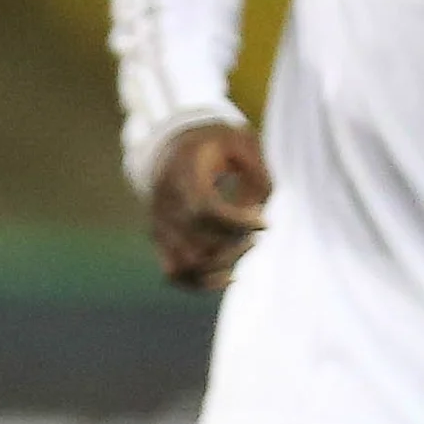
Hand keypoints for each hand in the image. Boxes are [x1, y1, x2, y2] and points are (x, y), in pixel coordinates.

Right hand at [149, 123, 272, 291]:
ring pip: (183, 266)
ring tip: (244, 247)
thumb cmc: (217, 142)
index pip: (204, 210)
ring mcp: (158, 221)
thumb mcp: (243, 144)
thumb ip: (258, 177)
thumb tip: (257, 222)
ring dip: (221, 267)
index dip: (238, 223)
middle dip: (235, 246)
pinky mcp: (161, 237)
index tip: (266, 223)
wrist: (174, 140)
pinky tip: (232, 275)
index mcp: (181, 172)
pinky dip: (201, 283)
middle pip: (197, 244)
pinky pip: (174, 273)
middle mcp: (163, 201)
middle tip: (255, 234)